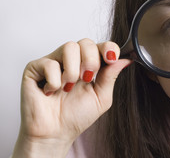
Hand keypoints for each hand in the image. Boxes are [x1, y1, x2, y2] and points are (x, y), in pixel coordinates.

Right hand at [12, 39, 131, 157]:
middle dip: (91, 60)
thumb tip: (126, 59)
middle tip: (87, 78)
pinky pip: (49, 62)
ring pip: (69, 46)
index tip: (111, 59)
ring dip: (73, 70)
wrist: (55, 134)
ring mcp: (54, 61)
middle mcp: (72, 60)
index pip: (101, 45)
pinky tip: (52, 92)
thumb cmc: (76, 116)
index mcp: (89, 65)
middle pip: (86, 42)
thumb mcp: (101, 97)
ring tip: (69, 88)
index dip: (108, 48)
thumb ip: (111, 76)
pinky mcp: (35, 68)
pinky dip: (54, 80)